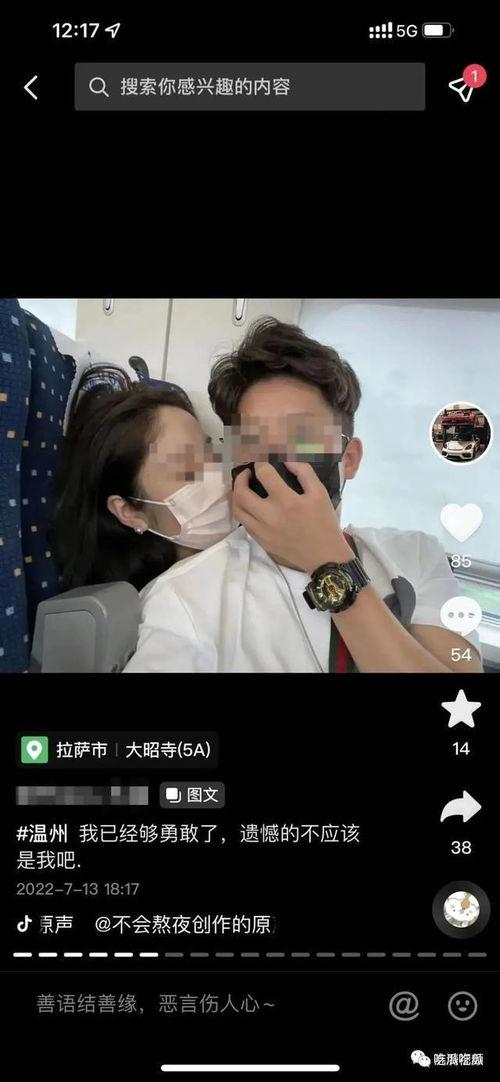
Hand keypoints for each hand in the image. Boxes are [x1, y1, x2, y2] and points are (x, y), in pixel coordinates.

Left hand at [232, 461, 354, 572]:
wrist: (323, 556)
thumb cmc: (324, 522)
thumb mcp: (320, 493)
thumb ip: (304, 472)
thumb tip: (286, 461)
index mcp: (286, 501)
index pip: (264, 474)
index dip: (260, 463)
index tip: (262, 462)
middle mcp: (269, 515)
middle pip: (241, 493)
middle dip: (241, 478)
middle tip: (247, 473)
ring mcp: (262, 530)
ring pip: (237, 509)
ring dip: (237, 495)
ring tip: (243, 489)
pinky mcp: (260, 541)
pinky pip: (244, 523)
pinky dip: (243, 511)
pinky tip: (251, 506)